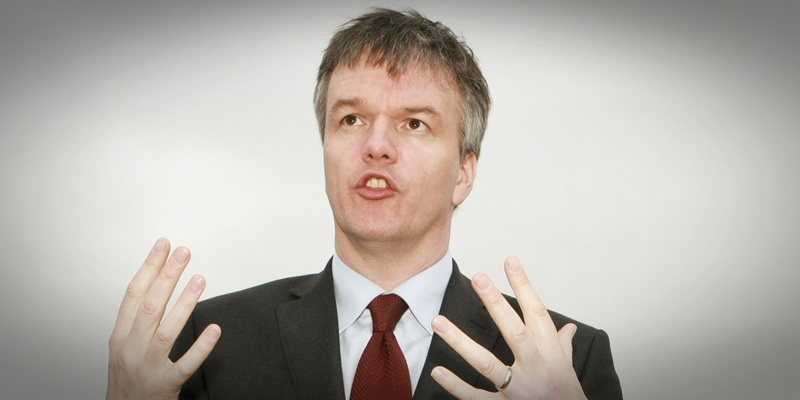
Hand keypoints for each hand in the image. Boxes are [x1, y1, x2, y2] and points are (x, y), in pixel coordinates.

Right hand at [106, 238, 220, 399]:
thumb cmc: (127, 376)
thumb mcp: (123, 344)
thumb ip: (137, 317)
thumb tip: (157, 280)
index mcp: (121, 335)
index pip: (134, 294)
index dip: (148, 268)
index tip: (163, 245)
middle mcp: (132, 348)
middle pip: (150, 306)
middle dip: (167, 276)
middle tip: (183, 253)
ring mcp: (148, 366)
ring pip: (167, 331)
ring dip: (185, 303)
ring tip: (200, 279)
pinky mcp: (166, 384)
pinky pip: (185, 364)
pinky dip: (200, 347)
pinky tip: (214, 330)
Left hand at [431, 257, 585, 399]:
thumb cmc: (566, 397)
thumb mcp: (568, 370)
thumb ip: (563, 347)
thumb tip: (569, 328)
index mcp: (550, 353)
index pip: (537, 313)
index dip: (524, 286)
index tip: (510, 261)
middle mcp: (535, 368)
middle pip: (515, 331)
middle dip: (496, 304)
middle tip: (479, 278)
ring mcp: (519, 389)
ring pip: (487, 363)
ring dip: (461, 342)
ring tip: (439, 321)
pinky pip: (476, 397)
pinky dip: (456, 386)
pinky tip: (438, 371)